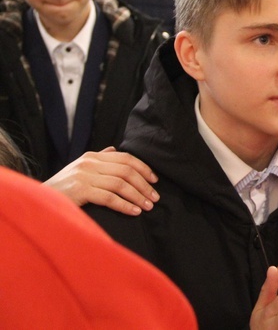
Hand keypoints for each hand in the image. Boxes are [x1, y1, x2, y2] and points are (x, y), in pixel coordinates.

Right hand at [44, 147, 158, 215]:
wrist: (39, 201)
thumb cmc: (63, 188)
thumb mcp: (80, 168)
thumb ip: (98, 159)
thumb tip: (114, 149)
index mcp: (92, 156)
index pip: (126, 158)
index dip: (143, 168)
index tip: (155, 180)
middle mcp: (90, 163)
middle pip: (127, 170)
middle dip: (144, 184)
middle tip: (154, 197)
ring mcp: (85, 176)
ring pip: (121, 184)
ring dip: (138, 196)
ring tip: (147, 206)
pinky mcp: (81, 190)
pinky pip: (110, 197)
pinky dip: (125, 205)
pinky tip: (134, 212)